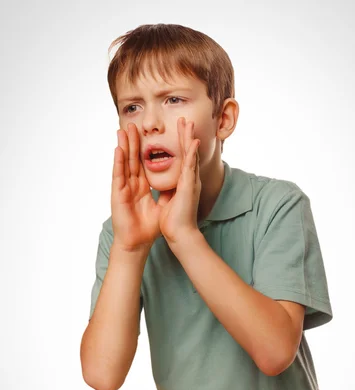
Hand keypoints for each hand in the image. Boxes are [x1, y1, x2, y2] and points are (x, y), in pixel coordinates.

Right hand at [111, 122, 161, 251]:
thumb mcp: (163, 205)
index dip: (144, 149)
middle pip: (132, 159)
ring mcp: (123, 188)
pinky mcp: (117, 194)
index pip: (143, 163)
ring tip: (123, 129)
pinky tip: (118, 149)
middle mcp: (132, 185)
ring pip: (124, 163)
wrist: (138, 243)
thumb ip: (168, 192)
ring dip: (123, 146)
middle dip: (132, 141)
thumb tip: (179, 180)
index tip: (147, 134)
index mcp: (142, 187)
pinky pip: (118, 175)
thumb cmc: (149, 228)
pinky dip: (118, 162)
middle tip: (133, 124)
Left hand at [157, 117, 200, 246]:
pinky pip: (189, 167)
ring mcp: (191, 182)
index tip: (179, 130)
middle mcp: (190, 180)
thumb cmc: (176, 220)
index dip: (182, 144)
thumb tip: (169, 184)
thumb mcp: (172, 200)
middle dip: (186, 136)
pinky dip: (191, 154)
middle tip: (185, 120)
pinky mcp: (189, 187)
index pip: (183, 159)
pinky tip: (193, 142)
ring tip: (188, 124)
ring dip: (189, 139)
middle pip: (189, 153)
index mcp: (184, 182)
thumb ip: (172, 190)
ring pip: (190, 156)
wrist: (180, 234)